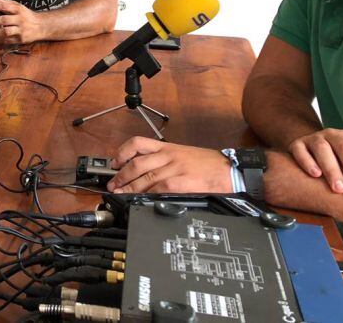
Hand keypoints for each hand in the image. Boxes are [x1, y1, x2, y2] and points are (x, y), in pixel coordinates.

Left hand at [0, 0, 42, 44]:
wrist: (41, 26)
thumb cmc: (26, 15)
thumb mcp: (17, 6)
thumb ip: (4, 1)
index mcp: (18, 9)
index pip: (4, 6)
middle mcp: (20, 19)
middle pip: (4, 19)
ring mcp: (21, 30)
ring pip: (6, 32)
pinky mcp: (21, 39)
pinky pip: (8, 40)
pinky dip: (0, 39)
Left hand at [108, 137, 232, 193]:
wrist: (229, 170)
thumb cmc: (208, 164)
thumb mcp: (183, 154)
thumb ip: (164, 160)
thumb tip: (145, 173)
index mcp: (168, 147)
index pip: (138, 143)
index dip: (122, 152)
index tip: (114, 162)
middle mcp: (168, 155)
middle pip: (137, 163)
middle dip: (121, 175)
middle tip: (113, 184)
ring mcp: (174, 168)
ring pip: (145, 177)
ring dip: (129, 187)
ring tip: (120, 194)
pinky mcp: (181, 182)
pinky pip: (159, 188)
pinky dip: (147, 194)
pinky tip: (141, 200)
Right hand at [287, 128, 342, 194]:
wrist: (310, 151)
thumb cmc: (340, 164)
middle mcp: (334, 135)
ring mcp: (315, 139)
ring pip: (323, 149)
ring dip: (332, 169)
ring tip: (339, 189)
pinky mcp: (297, 145)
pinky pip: (300, 151)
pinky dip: (307, 162)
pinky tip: (315, 175)